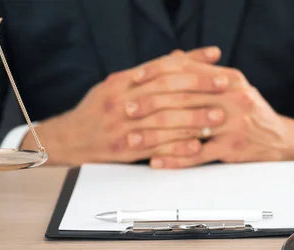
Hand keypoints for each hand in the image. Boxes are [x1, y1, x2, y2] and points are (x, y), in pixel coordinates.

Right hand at [20, 47, 227, 165]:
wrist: (68, 139)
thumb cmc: (98, 110)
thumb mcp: (120, 84)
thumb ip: (152, 71)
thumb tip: (186, 55)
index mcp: (123, 82)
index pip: (163, 71)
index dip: (193, 71)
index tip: (218, 72)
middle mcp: (121, 102)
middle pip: (166, 93)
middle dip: (199, 91)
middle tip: (225, 92)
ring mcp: (121, 127)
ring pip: (163, 121)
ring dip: (193, 120)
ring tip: (218, 118)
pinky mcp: (122, 150)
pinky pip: (154, 148)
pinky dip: (177, 147)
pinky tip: (196, 146)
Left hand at [126, 62, 293, 168]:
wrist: (280, 139)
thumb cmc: (249, 112)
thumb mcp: (231, 86)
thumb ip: (203, 73)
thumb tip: (173, 56)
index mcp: (229, 79)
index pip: (187, 70)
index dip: (158, 73)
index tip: (135, 78)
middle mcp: (232, 98)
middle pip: (183, 98)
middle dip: (150, 103)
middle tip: (127, 109)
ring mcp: (233, 124)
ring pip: (186, 128)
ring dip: (155, 135)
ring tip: (133, 139)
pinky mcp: (232, 149)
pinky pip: (197, 155)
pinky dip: (174, 159)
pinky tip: (155, 161)